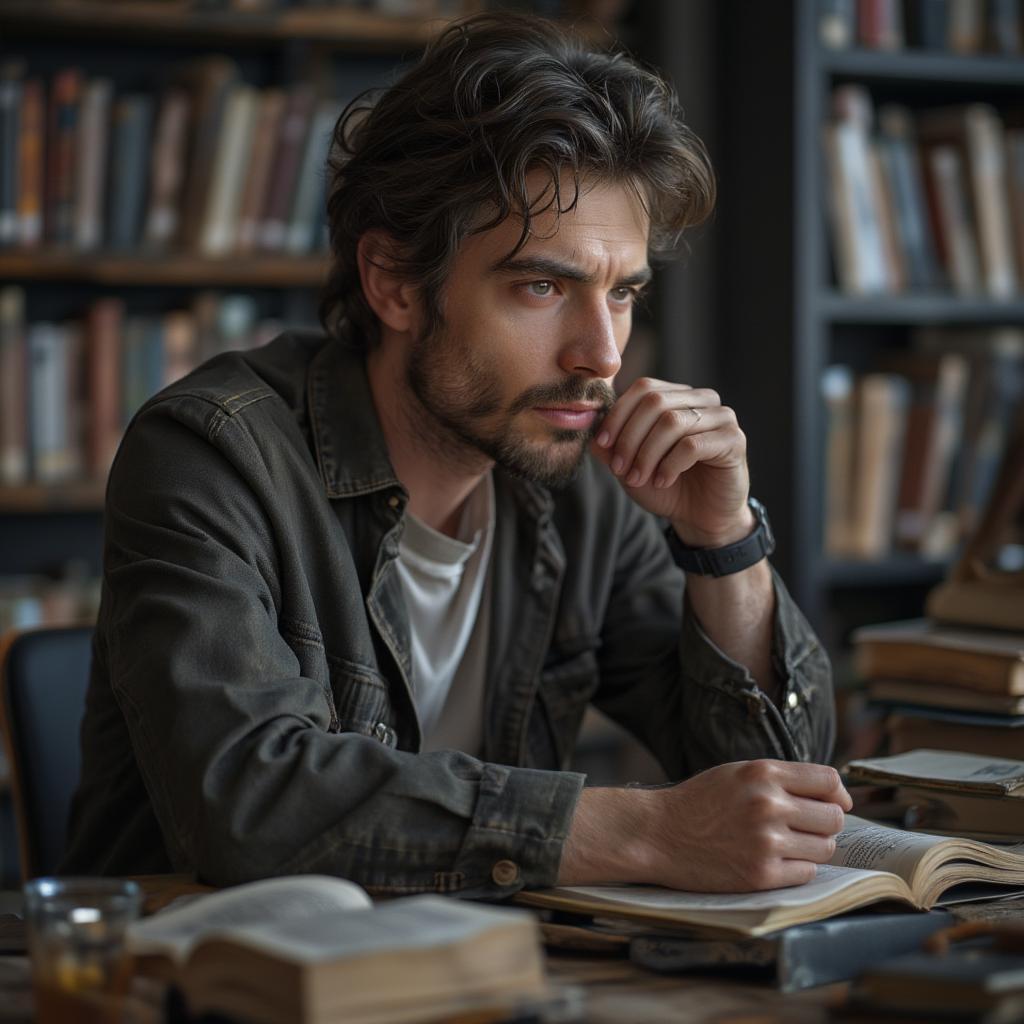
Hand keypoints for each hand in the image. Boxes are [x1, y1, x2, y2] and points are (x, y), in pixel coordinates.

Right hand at [558, 760, 852, 891]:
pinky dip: (796, 869)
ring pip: (824, 847)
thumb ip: (779, 778)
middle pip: (834, 817)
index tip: (835, 803)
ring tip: (786, 844)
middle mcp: (769, 804)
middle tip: (806, 828)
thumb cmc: (698, 802)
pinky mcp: (762, 874)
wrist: (658, 834)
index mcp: (763, 773)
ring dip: (812, 847)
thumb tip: (833, 795)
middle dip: (826, 823)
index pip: (828, 780)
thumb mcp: (736, 773)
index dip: (837, 794)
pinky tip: (773, 860)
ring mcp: (767, 841)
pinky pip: (806, 873)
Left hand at [592, 377, 750, 545]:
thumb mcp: (629, 465)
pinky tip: (662, 481)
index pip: (643, 388)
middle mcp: (702, 400)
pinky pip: (692, 445)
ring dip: (647, 454)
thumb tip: (590, 420)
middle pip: (655, 402)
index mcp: (678, 397)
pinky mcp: (734, 440)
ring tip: (639, 478)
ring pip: (672, 422)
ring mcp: (721, 417)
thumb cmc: (666, 487)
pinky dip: (669, 466)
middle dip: (630, 438)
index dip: (618, 415)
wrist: (700, 518)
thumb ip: (610, 443)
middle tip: (619, 468)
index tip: (602, 445)